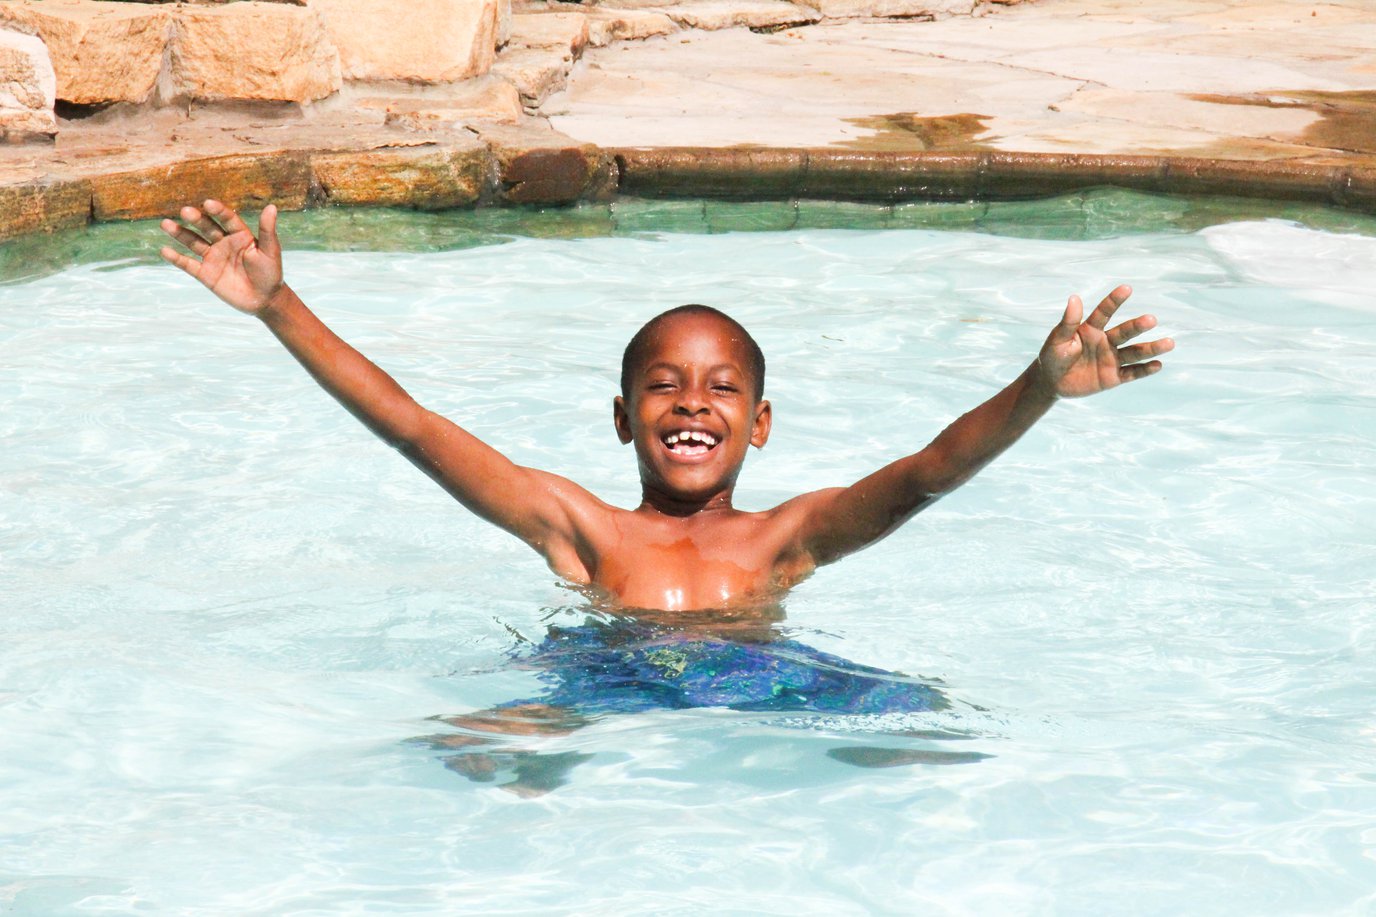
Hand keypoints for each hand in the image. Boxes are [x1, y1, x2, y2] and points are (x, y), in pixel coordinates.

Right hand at [160, 200, 282, 314]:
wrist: (265, 300)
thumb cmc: (271, 274)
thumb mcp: (270, 251)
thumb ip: (267, 230)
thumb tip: (272, 207)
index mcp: (240, 235)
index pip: (227, 219)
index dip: (218, 211)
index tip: (208, 204)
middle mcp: (223, 242)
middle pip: (207, 227)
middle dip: (196, 219)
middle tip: (186, 211)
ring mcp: (213, 257)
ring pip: (193, 242)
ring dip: (180, 233)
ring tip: (166, 224)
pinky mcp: (205, 273)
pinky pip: (188, 264)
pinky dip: (176, 258)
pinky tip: (164, 250)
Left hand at [1037, 285, 1173, 398]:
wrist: (1051, 383)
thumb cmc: (1052, 357)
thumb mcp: (1056, 340)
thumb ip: (1067, 323)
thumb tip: (1074, 298)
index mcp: (1091, 329)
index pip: (1105, 312)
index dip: (1115, 300)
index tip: (1127, 288)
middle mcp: (1105, 342)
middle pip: (1125, 332)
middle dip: (1138, 326)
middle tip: (1151, 320)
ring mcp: (1111, 359)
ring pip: (1134, 353)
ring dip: (1151, 348)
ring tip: (1169, 343)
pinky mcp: (1113, 377)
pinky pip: (1132, 373)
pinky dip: (1145, 370)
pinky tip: (1158, 365)